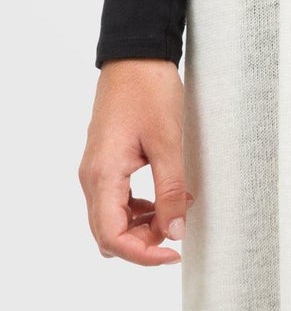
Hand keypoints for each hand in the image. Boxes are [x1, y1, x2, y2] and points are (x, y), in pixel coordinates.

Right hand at [79, 60, 193, 265]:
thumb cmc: (149, 91)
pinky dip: (141, 207)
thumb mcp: (168, 142)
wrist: (136, 56)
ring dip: (143, 225)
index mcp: (102, 175)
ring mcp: (97, 170)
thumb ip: (170, 190)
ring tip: (177, 210)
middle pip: (108, 233)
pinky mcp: (106, 162)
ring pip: (113, 219)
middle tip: (178, 230)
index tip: (174, 252)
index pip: (111, 236)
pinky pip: (117, 200)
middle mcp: (92, 177)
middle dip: (143, 242)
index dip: (142, 254)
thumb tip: (174, 231)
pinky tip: (167, 197)